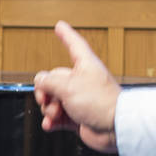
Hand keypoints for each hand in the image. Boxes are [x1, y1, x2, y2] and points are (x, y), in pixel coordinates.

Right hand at [33, 21, 121, 153]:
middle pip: (53, 79)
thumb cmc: (101, 103)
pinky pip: (58, 116)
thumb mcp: (68, 86)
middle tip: (46, 99)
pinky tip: (50, 124)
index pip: (74, 44)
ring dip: (48, 108)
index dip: (66, 35)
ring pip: (53, 99)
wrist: (115, 128)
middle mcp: (82, 81)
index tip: (60, 26)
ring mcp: (79, 99)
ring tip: (55, 113)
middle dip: (45, 91)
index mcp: (84, 66)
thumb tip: (40, 81)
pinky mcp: (78, 116)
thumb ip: (48, 81)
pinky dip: (52, 121)